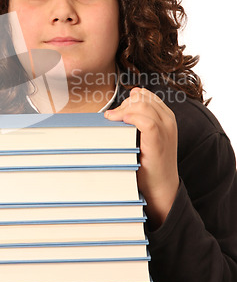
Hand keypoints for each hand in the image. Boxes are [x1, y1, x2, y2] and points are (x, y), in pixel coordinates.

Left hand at [105, 87, 178, 228]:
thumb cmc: (149, 163)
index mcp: (166, 116)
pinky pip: (146, 121)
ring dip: (123, 110)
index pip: (145, 94)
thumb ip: (137, 121)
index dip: (128, 99)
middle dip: (123, 104)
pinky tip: (121, 124)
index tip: (117, 112)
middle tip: (112, 118)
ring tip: (112, 120)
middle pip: (142, 97)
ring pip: (143, 105)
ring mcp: (165, 129)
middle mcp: (168, 120)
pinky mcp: (159, 140)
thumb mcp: (144, 137)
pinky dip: (131, 118)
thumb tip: (117, 109)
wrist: (161, 187)